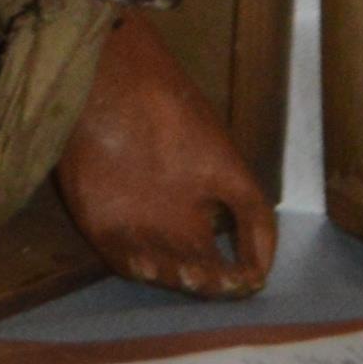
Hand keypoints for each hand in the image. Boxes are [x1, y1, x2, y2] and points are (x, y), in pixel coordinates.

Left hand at [58, 9, 277, 296]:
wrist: (116, 80)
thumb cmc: (175, 113)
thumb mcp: (224, 163)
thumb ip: (249, 211)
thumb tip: (264, 261)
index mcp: (200, 201)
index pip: (220, 253)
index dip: (236, 273)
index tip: (251, 280)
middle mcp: (169, 215)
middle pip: (191, 264)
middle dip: (208, 282)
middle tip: (221, 283)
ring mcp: (134, 217)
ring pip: (158, 265)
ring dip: (175, 278)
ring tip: (191, 273)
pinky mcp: (98, 216)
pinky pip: (117, 253)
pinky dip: (134, 267)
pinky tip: (151, 266)